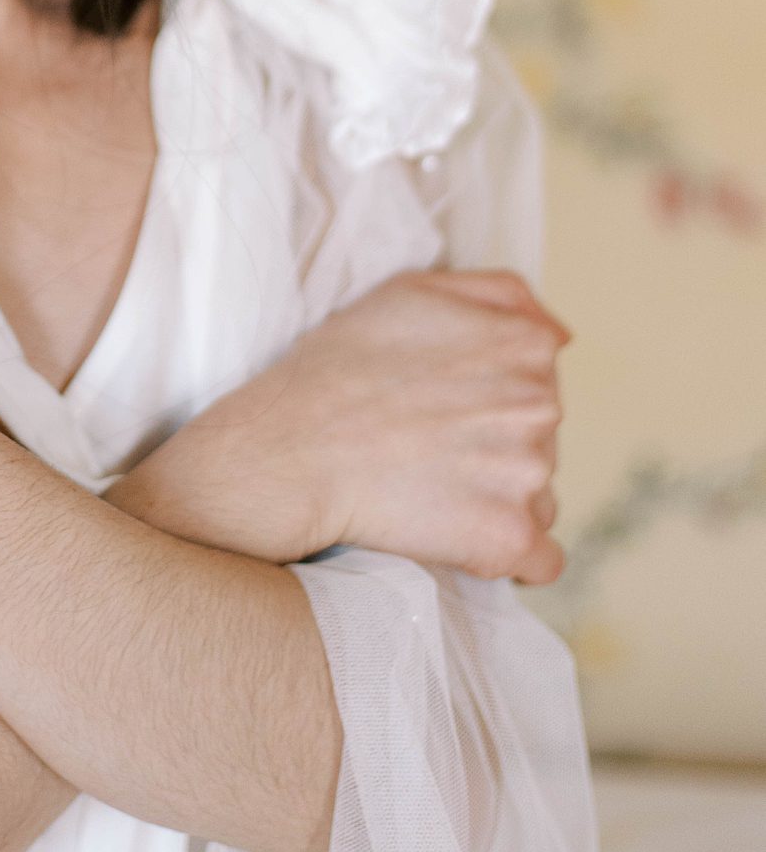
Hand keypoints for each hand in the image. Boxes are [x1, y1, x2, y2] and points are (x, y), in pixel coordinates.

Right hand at [114, 267, 570, 585]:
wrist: (288, 451)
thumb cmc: (339, 366)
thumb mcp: (412, 291)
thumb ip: (501, 294)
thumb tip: (563, 334)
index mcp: (525, 344)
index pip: (539, 379)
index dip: (487, 394)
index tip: (441, 406)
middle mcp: (541, 405)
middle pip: (542, 438)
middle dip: (495, 445)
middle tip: (426, 447)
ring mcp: (529, 474)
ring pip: (538, 495)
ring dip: (495, 497)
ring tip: (428, 488)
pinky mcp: (508, 537)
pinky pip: (541, 559)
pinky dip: (509, 555)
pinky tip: (462, 538)